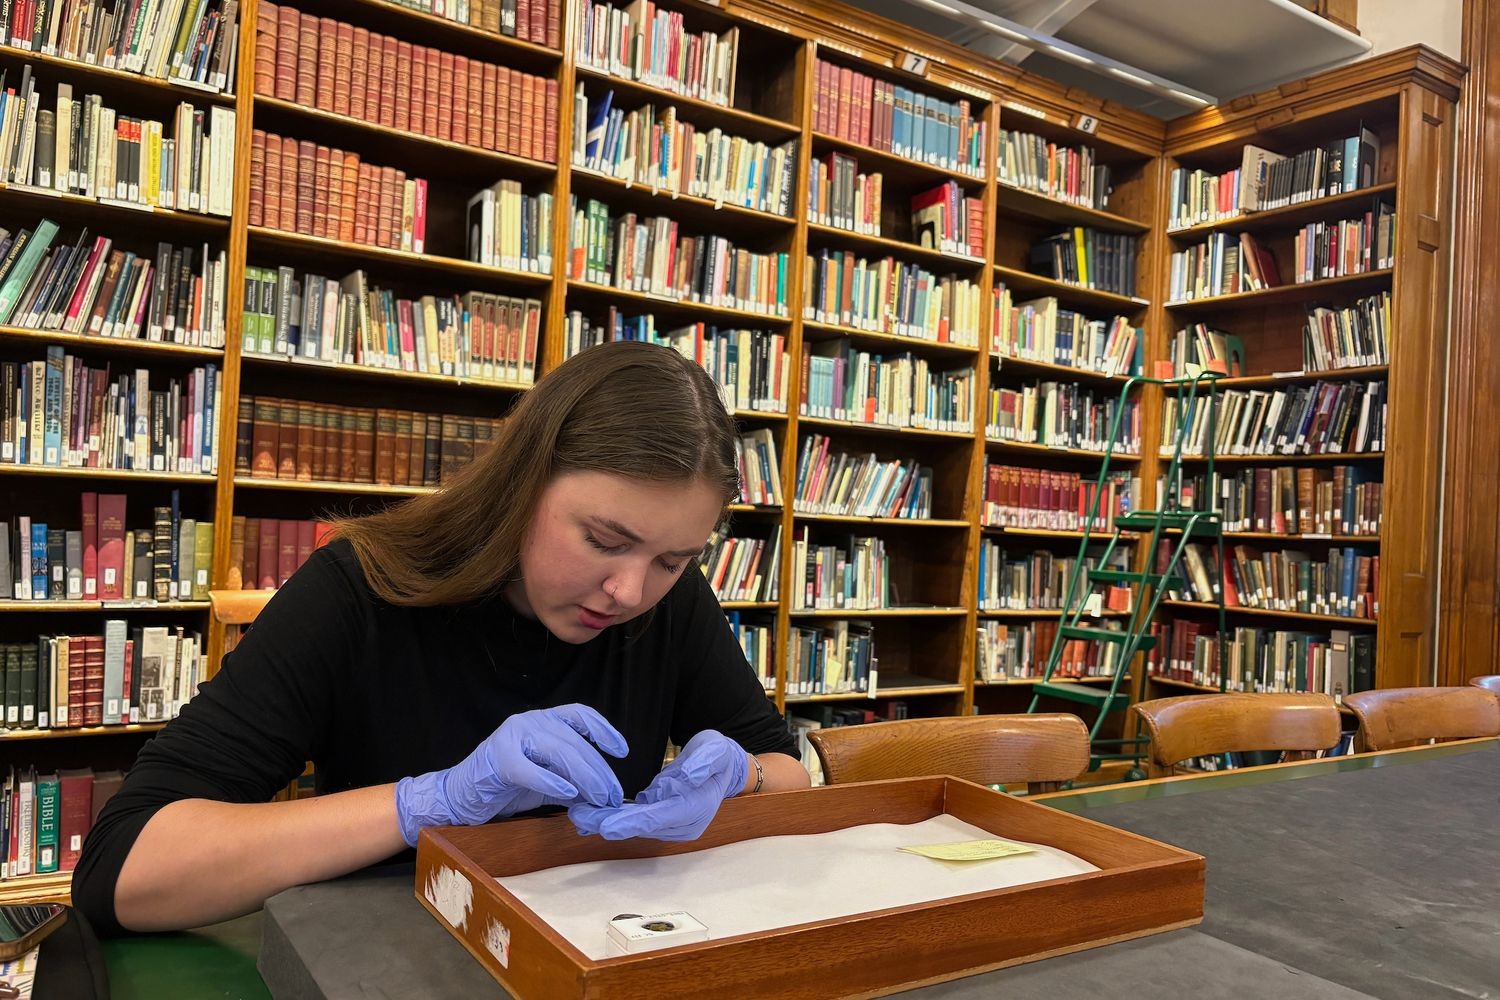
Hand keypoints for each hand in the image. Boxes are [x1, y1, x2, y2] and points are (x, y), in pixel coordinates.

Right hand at [395, 704, 628, 846]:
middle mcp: (530, 721)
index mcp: (543, 722)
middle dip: (598, 771)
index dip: (604, 730)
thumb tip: (604, 796)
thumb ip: (574, 784)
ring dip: (584, 778)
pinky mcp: (498, 756)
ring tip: (597, 798)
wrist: (460, 798)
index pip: (580, 715)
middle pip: (575, 742)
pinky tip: (568, 793)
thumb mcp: (548, 783)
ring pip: (559, 752)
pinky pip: (531, 769)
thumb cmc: (505, 789)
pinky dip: (551, 781)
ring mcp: (513, 735)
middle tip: (612, 796)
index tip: (622, 752)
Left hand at [569, 730, 747, 841]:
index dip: (632, 822)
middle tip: (579, 816)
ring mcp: (672, 826)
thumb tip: (688, 775)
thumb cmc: (718, 757)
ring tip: (578, 814)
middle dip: (609, 823)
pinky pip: (634, 821)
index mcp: (696, 809)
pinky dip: (613, 818)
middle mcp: (683, 825)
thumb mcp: (716, 750)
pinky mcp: (661, 820)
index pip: (659, 817)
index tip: (606, 826)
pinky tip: (590, 815)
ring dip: (606, 821)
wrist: (724, 768)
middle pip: (642, 826)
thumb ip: (703, 761)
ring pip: (635, 826)